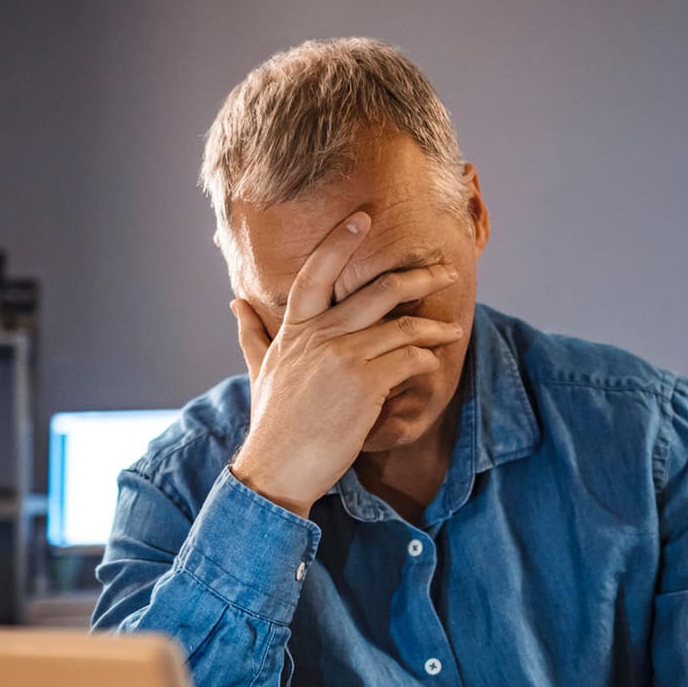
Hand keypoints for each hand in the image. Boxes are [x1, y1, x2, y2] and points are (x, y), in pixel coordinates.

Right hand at [229, 210, 462, 515]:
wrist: (278, 469)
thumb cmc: (273, 424)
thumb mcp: (259, 372)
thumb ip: (252, 334)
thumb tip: (235, 303)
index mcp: (295, 329)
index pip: (316, 272)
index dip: (339, 241)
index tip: (364, 218)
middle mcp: (320, 336)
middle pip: (378, 291)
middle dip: (419, 277)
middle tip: (445, 272)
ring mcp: (344, 358)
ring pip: (402, 326)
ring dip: (434, 326)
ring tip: (452, 329)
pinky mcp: (366, 386)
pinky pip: (409, 360)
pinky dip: (426, 361)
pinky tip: (434, 365)